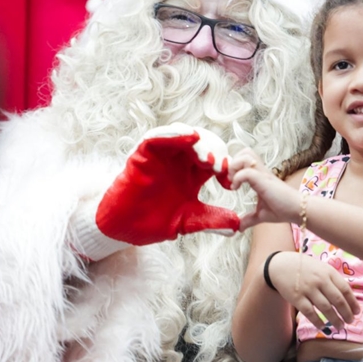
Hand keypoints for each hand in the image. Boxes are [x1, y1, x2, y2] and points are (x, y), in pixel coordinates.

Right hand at [95, 124, 239, 245]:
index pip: (215, 162)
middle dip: (215, 152)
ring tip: (207, 157)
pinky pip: (157, 137)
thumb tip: (237, 226)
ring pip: (183, 136)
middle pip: (203, 144)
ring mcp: (161, 156)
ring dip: (198, 142)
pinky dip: (173, 134)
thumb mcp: (188, 221)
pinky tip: (188, 137)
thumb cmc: (153, 222)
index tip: (230, 183)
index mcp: (193, 176)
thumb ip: (211, 221)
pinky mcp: (143, 154)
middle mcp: (179, 162)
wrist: (125, 227)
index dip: (226, 168)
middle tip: (221, 168)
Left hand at [229, 148, 299, 229]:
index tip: (230, 183)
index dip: (234, 167)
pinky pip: (247, 171)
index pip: (245, 159)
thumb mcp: (261, 215)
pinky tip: (236, 188)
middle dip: (233, 163)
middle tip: (230, 179)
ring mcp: (263, 174)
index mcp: (259, 177)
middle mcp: (261, 172)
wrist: (298, 210)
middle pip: (245, 152)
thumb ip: (249, 219)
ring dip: (235, 166)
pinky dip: (237, 177)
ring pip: (246, 156)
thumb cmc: (283, 210)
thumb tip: (239, 227)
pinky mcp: (264, 180)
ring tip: (233, 181)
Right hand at [270, 252, 359, 331]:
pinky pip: (310, 312)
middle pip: (337, 300)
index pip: (345, 289)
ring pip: (326, 308)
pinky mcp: (297, 297)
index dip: (353, 302)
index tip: (357, 312)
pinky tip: (323, 327)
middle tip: (350, 321)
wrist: (280, 265)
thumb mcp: (321, 268)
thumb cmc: (305, 268)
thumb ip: (333, 279)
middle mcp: (320, 280)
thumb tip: (348, 297)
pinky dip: (318, 321)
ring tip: (340, 327)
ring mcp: (308, 289)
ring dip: (335, 319)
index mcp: (328, 272)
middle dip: (346, 313)